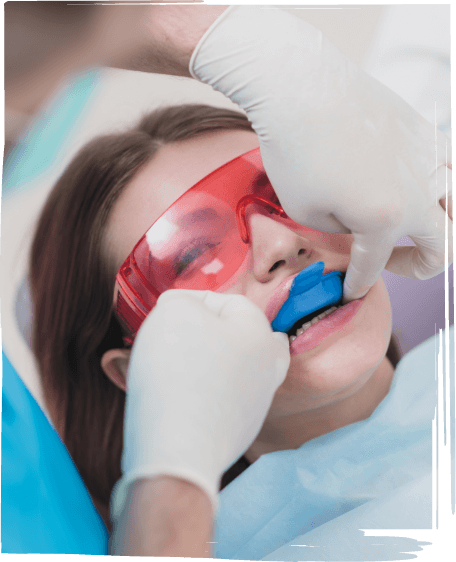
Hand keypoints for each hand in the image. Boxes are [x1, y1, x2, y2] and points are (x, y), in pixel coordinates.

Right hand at [110, 290, 289, 520]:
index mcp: (261, 335)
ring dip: (209, 362)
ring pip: (234, 370)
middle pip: (242, 338)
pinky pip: (223, 401)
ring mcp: (257, 405)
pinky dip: (206, 393)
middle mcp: (268, 369)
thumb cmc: (177, 371)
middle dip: (211, 332)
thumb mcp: (174, 311)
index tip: (165, 310)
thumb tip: (182, 309)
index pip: (229, 302)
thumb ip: (182, 300)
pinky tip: (183, 396)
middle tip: (182, 335)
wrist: (177, 448)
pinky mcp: (239, 432)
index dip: (193, 300)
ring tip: (177, 365)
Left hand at [190, 5, 452, 300]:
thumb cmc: (296, 151)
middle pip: (442, 246)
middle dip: (417, 266)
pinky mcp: (425, 133)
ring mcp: (428, 160)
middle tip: (389, 262)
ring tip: (417, 228)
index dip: (358, 284)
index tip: (349, 291)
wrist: (302, 89)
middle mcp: (418, 193)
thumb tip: (357, 227)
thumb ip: (341, 231)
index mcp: (385, 220)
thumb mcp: (307, 212)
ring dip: (443, 227)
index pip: (375, 266)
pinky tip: (417, 185)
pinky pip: (449, 167)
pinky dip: (441, 186)